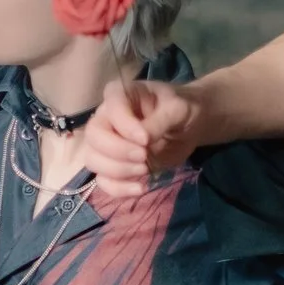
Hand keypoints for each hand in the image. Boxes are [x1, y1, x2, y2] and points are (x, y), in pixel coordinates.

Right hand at [80, 77, 199, 196]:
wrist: (190, 126)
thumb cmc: (181, 109)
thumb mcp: (177, 108)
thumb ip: (159, 121)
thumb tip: (142, 140)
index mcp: (119, 95)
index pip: (110, 109)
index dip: (124, 126)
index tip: (146, 139)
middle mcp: (105, 117)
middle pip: (93, 137)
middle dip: (117, 152)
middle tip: (144, 156)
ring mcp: (106, 143)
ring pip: (93, 160)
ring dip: (117, 171)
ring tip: (145, 170)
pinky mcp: (113, 165)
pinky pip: (103, 181)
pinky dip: (118, 188)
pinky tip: (140, 188)